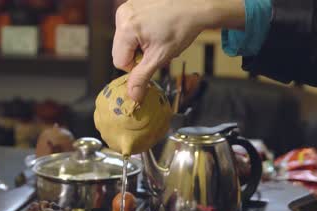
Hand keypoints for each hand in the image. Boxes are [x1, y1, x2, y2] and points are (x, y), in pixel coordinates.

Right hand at [113, 0, 244, 101]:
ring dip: (141, 43)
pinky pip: (131, 25)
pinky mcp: (134, 2)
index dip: (136, 66)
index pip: (119, 62)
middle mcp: (123, 15)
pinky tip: (157, 27)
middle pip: (121, 49)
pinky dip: (143, 31)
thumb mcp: (160, 57)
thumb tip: (132, 96)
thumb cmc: (182, 27)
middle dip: (138, 54)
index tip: (152, 59)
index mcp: (126, 28)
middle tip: (156, 48)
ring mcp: (128, 6)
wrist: (197, 5)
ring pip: (126, 38)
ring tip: (158, 37)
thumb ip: (142, 78)